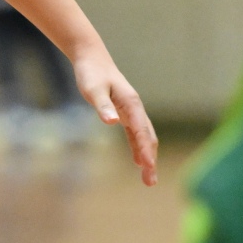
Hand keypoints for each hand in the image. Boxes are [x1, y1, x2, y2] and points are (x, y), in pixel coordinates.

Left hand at [71, 44, 159, 185]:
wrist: (92, 59)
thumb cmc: (91, 74)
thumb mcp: (93, 90)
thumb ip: (103, 106)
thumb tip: (112, 122)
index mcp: (131, 104)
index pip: (141, 131)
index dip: (145, 149)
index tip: (147, 167)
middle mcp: (135, 109)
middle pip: (148, 138)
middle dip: (151, 160)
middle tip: (150, 182)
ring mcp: (132, 111)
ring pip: (145, 137)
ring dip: (148, 157)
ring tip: (149, 179)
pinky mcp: (125, 113)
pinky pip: (136, 134)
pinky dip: (139, 148)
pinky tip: (139, 162)